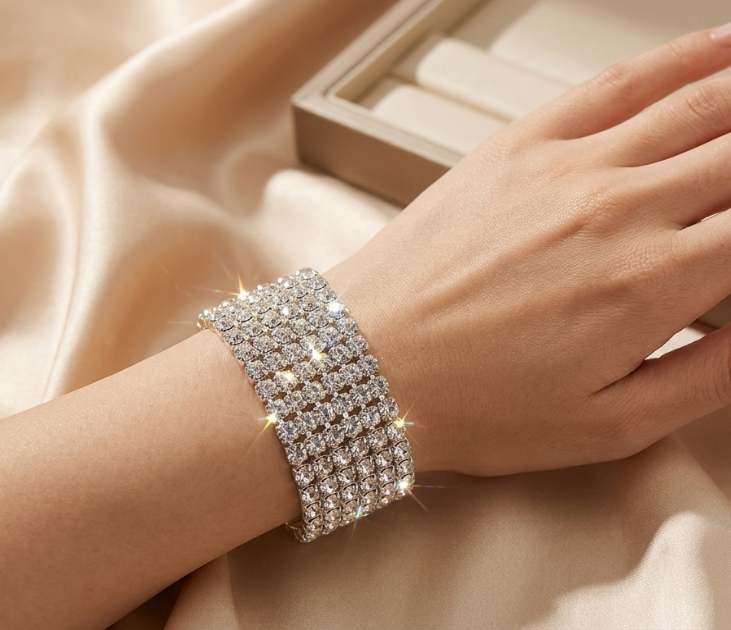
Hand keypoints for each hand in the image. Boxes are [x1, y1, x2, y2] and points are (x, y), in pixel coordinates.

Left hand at [325, 25, 730, 476]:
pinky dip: (679, 58)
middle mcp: (620, 209)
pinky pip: (617, 82)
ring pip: (698, 104)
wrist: (370, 364)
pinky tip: (715, 50)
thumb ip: (706, 377)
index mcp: (653, 283)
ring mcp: (567, 166)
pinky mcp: (519, 145)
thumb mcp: (605, 426)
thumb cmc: (470, 402)